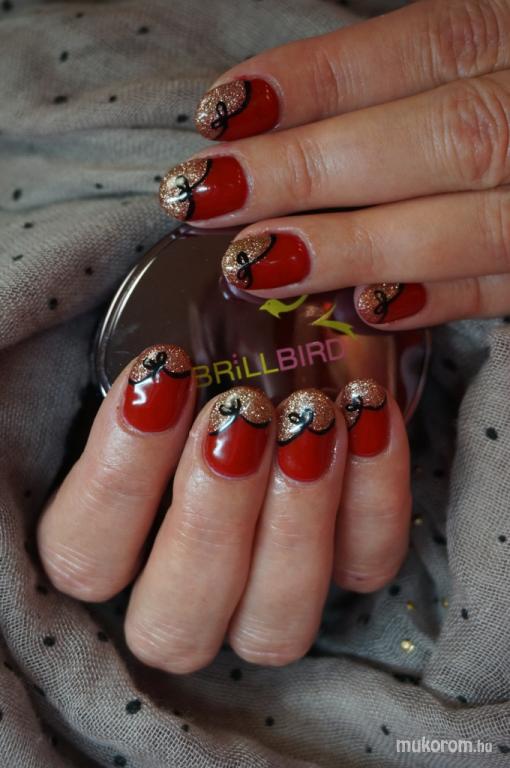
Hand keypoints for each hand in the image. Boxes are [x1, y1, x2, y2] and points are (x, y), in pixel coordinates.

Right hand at [37, 345, 409, 672]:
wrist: (279, 346)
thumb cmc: (200, 360)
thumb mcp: (156, 362)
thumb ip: (136, 380)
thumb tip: (145, 364)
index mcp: (111, 546)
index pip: (84, 557)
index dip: (118, 478)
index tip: (163, 374)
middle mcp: (189, 592)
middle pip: (174, 625)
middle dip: (210, 518)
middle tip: (243, 411)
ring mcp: (269, 594)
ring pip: (274, 625)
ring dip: (295, 520)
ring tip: (314, 416)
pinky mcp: (347, 567)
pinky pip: (366, 563)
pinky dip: (374, 493)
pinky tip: (368, 412)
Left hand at [159, 0, 509, 327]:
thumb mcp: (489, 52)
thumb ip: (412, 79)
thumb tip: (275, 116)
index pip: (423, 47)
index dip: (319, 81)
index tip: (220, 112)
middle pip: (441, 136)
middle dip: (314, 170)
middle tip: (204, 197)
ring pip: (474, 218)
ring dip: (356, 244)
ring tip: (252, 262)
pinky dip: (439, 299)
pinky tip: (360, 308)